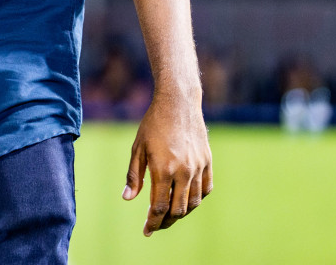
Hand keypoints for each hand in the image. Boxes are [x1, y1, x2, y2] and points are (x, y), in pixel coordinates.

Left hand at [123, 86, 212, 235]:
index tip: (147, 230)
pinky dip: (196, 199)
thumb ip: (134, 175)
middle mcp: (184, 172)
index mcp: (163, 169)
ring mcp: (198, 168)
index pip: (159, 206)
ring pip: (193, 202)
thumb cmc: (153, 124)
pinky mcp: (208, 162)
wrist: (178, 104)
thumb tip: (127, 199)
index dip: (153, 222)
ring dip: (181, 212)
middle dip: (166, 221)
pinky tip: (186, 199)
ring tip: (169, 214)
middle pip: (178, 209)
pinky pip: (205, 189)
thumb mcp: (137, 148)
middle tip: (156, 224)